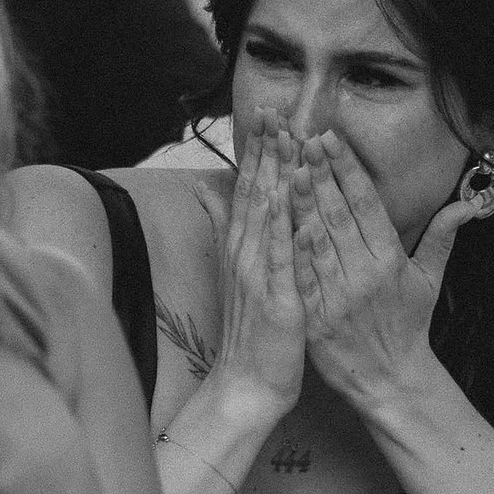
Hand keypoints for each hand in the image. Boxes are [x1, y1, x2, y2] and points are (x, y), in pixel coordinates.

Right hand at [213, 116, 305, 419]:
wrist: (247, 384)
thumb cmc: (250, 331)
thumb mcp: (236, 274)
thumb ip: (225, 228)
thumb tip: (206, 189)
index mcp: (242, 247)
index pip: (249, 188)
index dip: (258, 150)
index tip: (267, 114)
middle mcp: (245, 255)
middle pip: (255, 193)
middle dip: (264, 150)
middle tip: (272, 109)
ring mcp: (258, 275)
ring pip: (266, 216)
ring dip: (274, 176)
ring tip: (283, 140)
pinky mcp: (275, 299)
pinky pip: (280, 258)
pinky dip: (283, 227)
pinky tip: (288, 200)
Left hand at [287, 131, 479, 419]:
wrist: (390, 379)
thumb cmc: (408, 325)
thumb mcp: (430, 280)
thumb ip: (442, 237)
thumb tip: (467, 203)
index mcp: (389, 260)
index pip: (365, 204)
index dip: (347, 169)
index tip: (330, 139)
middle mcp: (364, 274)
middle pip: (338, 215)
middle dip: (320, 174)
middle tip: (303, 139)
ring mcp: (337, 297)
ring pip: (315, 240)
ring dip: (300, 203)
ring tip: (286, 168)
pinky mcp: (315, 317)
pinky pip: (300, 277)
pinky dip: (289, 250)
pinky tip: (277, 223)